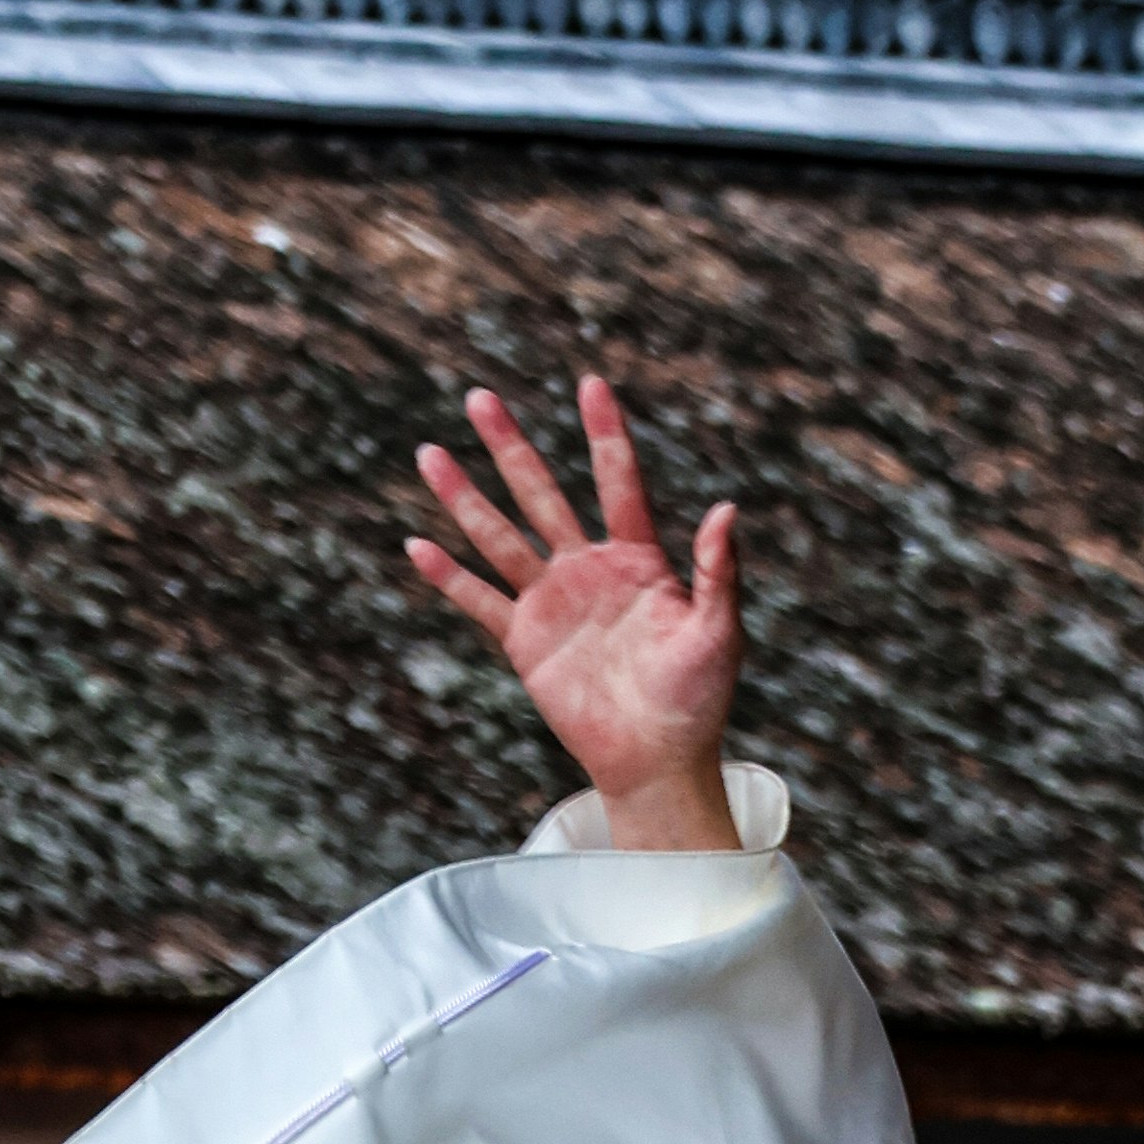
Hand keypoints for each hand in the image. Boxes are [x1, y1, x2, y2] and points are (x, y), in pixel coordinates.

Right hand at [407, 374, 740, 850]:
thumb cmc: (698, 697)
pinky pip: (479, 601)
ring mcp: (552, 602)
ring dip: (464, 497)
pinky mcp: (524, 641)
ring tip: (430, 454)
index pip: (618, 481)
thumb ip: (716, 570)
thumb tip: (726, 507)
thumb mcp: (718, 630)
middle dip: (510, 447)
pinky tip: (417, 546)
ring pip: (499, 536)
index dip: (605, 434)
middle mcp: (588, 569)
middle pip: (542, 493)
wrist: (658, 759)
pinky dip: (448, 577)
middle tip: (480, 397)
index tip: (590, 384)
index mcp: (639, 559)